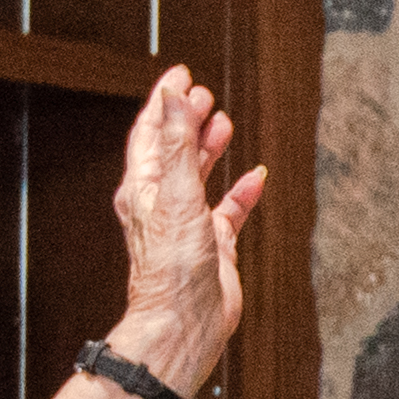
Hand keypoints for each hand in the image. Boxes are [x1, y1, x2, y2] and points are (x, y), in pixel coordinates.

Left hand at [103, 62, 264, 397]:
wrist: (185, 324)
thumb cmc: (171, 270)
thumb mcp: (176, 195)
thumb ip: (178, 144)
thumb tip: (173, 97)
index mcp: (143, 188)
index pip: (150, 131)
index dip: (165, 101)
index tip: (181, 74)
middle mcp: (162, 204)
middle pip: (173, 149)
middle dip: (188, 119)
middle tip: (204, 94)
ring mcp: (187, 224)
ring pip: (199, 175)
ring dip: (210, 148)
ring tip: (224, 123)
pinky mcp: (212, 246)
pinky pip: (228, 209)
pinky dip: (241, 191)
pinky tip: (255, 178)